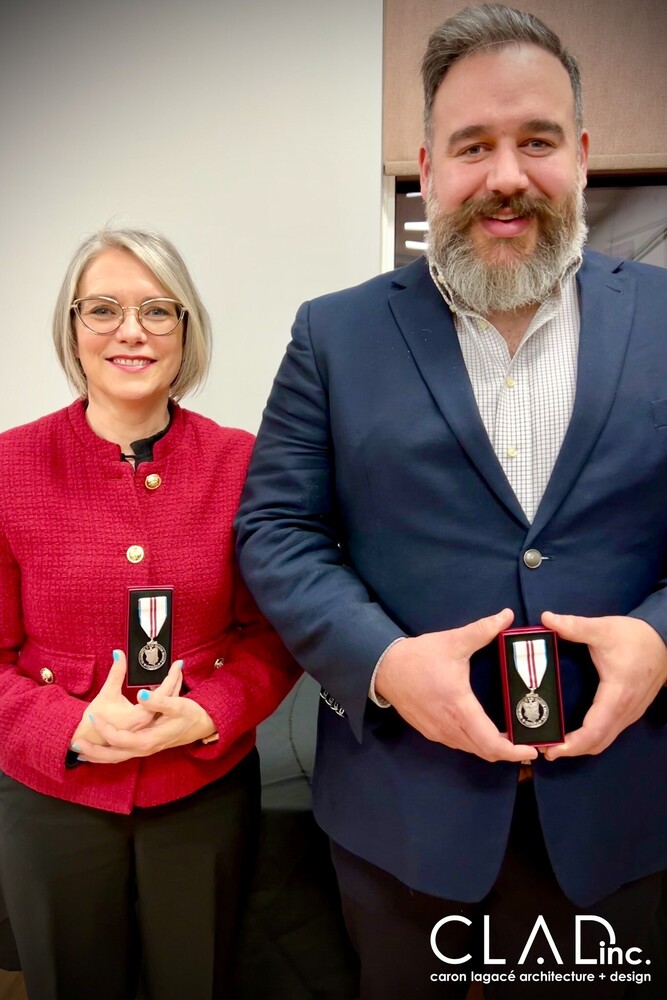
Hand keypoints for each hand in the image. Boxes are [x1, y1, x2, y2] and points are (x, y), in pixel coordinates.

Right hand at [71, 650, 182, 748]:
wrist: (90, 736)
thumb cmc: (99, 715)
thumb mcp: (107, 692)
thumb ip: (115, 673)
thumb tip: (118, 653)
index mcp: (139, 716)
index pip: (162, 695)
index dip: (170, 678)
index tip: (176, 665)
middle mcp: (147, 723)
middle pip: (167, 700)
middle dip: (174, 681)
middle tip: (178, 666)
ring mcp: (148, 726)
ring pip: (165, 706)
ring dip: (171, 689)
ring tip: (175, 673)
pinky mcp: (146, 726)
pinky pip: (160, 710)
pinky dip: (164, 697)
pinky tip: (163, 687)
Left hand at [74, 660, 215, 763]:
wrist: (203, 725)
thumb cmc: (190, 714)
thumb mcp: (177, 704)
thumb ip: (159, 700)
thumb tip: (142, 694)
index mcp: (149, 739)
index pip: (120, 738)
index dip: (104, 728)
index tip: (91, 716)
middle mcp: (145, 748)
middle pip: (113, 755)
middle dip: (93, 751)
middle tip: (75, 744)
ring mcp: (145, 750)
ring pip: (116, 758)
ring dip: (98, 756)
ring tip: (80, 752)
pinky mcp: (146, 747)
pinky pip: (122, 755)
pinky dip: (108, 755)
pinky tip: (99, 751)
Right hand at [375, 608, 536, 762]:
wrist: (384, 668)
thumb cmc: (419, 656)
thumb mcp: (453, 641)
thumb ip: (482, 630)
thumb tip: (507, 615)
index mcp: (459, 707)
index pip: (490, 742)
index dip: (513, 751)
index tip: (532, 748)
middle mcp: (450, 726)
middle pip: (485, 752)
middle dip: (508, 752)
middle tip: (527, 742)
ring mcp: (438, 732)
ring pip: (472, 750)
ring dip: (491, 748)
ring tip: (510, 737)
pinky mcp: (430, 732)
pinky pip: (459, 745)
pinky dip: (476, 743)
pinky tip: (484, 730)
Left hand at [541, 611, 666, 758]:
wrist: (664, 641)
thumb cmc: (635, 638)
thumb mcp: (603, 629)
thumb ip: (574, 626)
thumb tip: (546, 618)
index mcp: (616, 695)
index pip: (594, 730)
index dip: (572, 744)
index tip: (551, 748)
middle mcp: (624, 711)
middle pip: (598, 742)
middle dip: (571, 750)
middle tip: (545, 750)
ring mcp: (629, 714)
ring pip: (605, 740)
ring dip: (581, 747)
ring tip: (556, 745)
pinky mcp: (630, 711)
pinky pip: (609, 733)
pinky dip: (592, 739)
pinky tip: (575, 734)